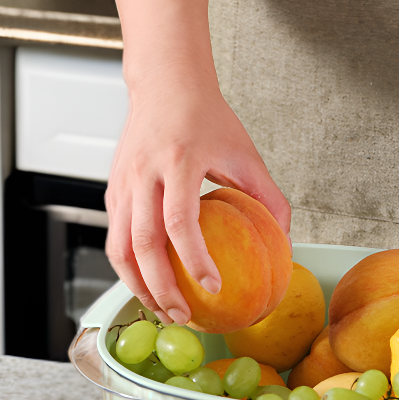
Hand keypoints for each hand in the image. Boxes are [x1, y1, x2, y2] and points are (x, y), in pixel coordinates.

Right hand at [105, 73, 289, 324]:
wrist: (164, 83)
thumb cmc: (207, 117)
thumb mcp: (246, 154)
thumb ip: (269, 198)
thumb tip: (286, 242)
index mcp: (178, 161)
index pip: (180, 221)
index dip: (195, 259)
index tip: (214, 288)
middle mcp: (143, 173)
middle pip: (142, 244)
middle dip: (161, 289)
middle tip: (182, 316)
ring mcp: (121, 183)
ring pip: (119, 248)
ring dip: (139, 286)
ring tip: (162, 311)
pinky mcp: (112, 190)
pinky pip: (116, 239)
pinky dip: (130, 269)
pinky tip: (150, 285)